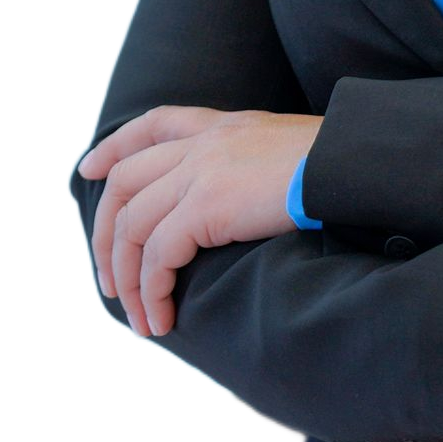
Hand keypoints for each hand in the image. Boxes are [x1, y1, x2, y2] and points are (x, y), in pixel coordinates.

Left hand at [76, 107, 321, 341]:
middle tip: (109, 281)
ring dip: (127, 278)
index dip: (115, 146)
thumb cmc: (335, 164)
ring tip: (140, 318)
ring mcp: (201, 171)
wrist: (352, 163)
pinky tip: (162, 315)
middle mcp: (203, 142)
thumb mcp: (284, 148)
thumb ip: (252, 162)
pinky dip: (151, 290)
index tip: (90, 168)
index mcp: (224, 123)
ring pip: (134, 225)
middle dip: (107, 233)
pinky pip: (158, 255)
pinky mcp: (206, 206)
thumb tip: (242, 198)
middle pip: (125, 180)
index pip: (155, 123)